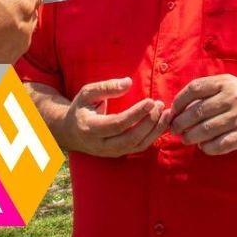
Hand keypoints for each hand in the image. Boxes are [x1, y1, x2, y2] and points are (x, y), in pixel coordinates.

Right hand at [56, 77, 171, 156]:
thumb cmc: (81, 108)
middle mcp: (100, 144)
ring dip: (154, 130)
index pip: (117, 124)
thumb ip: (106, 87)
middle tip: (160, 105)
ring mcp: (110, 152)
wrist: (70, 133)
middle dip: (148, 123)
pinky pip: (139, 148)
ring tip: (166, 114)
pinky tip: (161, 123)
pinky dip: (152, 136)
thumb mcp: (87, 93)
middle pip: (130, 138)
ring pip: (137, 146)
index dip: (136, 114)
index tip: (151, 101)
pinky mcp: (119, 154)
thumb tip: (128, 82)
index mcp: (90, 128)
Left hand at [171, 74, 236, 155]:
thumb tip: (176, 109)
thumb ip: (206, 93)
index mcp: (225, 83)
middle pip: (197, 111)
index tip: (172, 112)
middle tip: (175, 130)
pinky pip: (219, 144)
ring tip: (186, 139)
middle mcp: (233, 97)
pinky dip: (207, 147)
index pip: (194, 89)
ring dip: (191, 137)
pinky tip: (204, 146)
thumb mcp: (229, 87)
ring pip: (206, 130)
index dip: (179, 101)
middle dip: (181, 123)